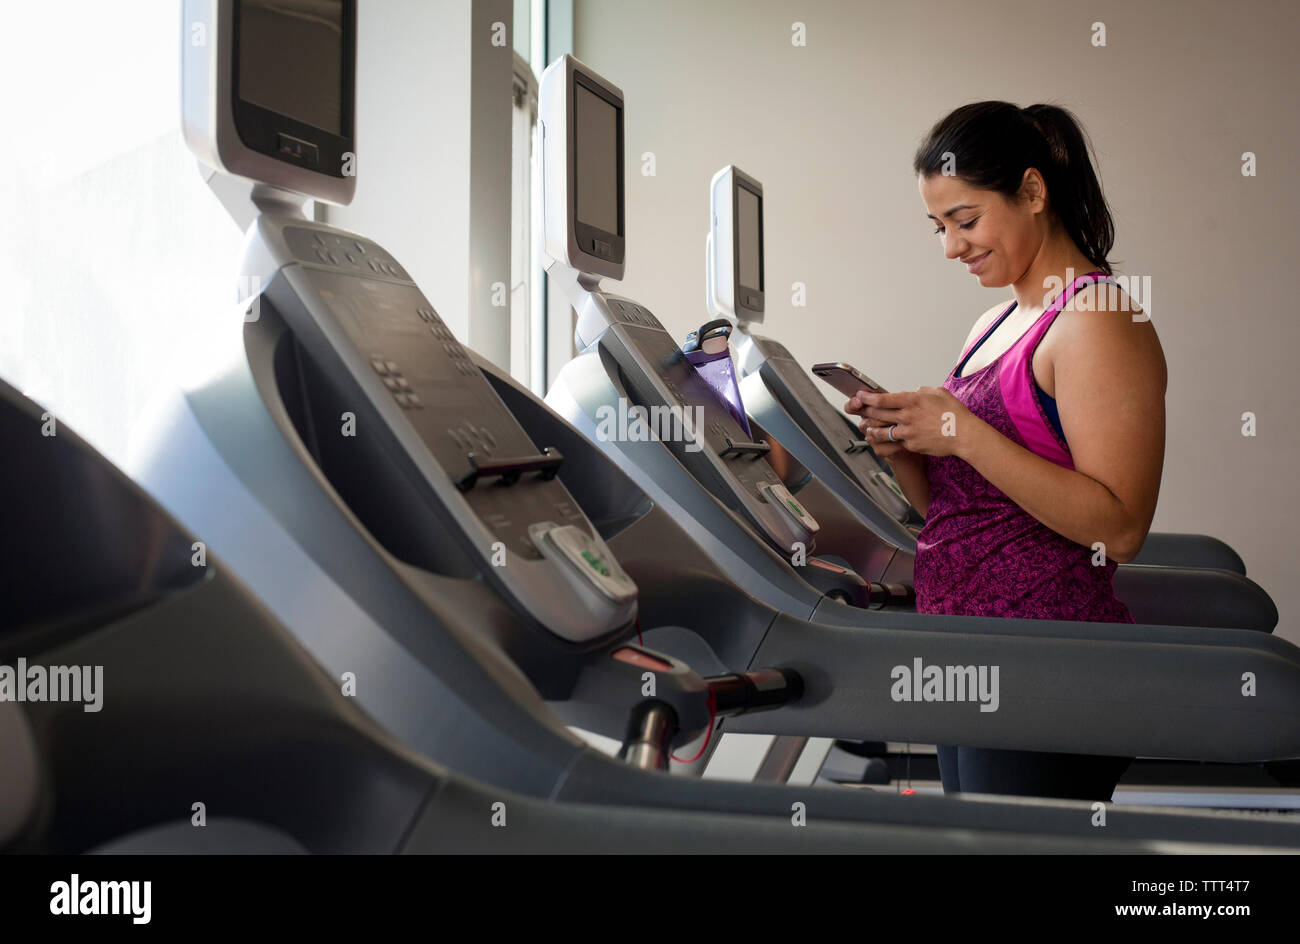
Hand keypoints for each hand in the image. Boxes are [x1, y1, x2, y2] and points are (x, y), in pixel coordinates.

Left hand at [845, 387, 975, 458]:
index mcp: (912, 400)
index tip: (860, 396)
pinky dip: (892, 441)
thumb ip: (923, 391)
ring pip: (882, 431)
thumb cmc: (955, 413)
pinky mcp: (911, 445)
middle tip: (860, 411)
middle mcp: (907, 416)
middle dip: (866, 412)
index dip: (868, 398)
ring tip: (869, 429)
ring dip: (873, 430)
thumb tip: (914, 392)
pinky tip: (888, 440)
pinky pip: (897, 443)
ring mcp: (908, 432)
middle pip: (878, 414)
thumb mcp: (939, 393)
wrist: (964, 435)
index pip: (883, 399)